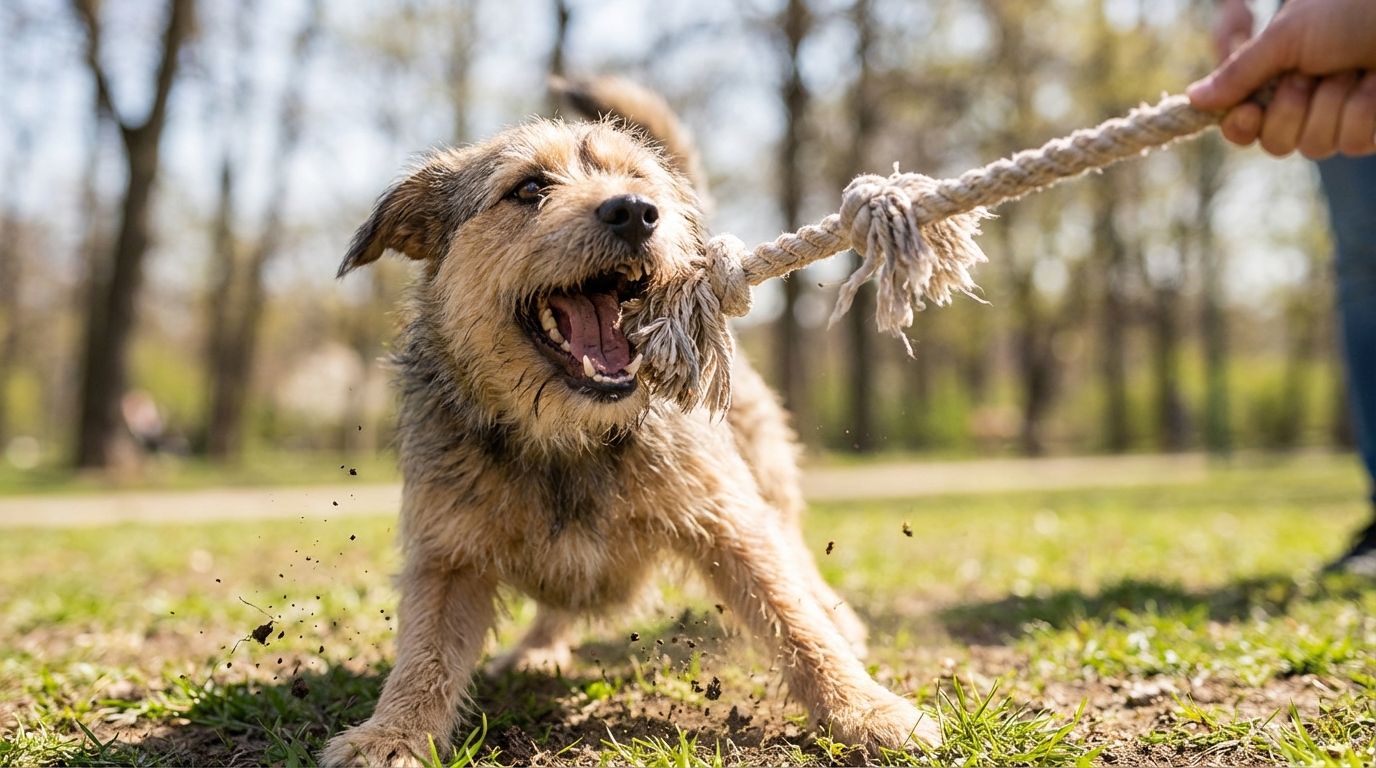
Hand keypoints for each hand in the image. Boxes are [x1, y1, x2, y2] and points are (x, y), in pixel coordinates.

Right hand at [1188, 0, 1375, 157]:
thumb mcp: (1285, 36)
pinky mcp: (1374, 128)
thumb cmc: (1349, 9)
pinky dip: (1365, 109)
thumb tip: (1194, 98)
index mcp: (1278, 77)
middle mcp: (1306, 100)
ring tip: (1355, 69)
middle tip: (1313, 74)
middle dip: (1294, 109)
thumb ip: (1239, 71)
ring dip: (1334, 104)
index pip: (1242, 123)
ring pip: (1317, 145)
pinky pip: (1354, 142)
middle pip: (1276, 142)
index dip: (1240, 126)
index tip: (1247, 113)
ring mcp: (1341, 116)